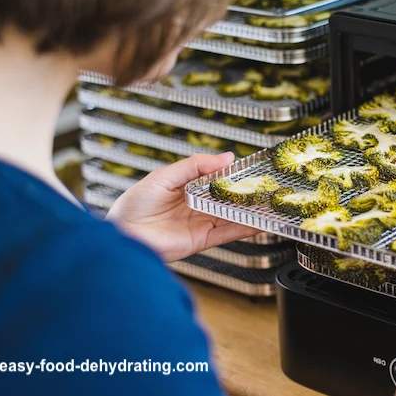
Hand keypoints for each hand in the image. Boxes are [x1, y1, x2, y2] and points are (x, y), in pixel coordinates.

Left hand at [106, 152, 258, 261]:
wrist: (123, 234)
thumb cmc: (134, 204)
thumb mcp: (165, 176)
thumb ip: (195, 165)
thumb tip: (226, 157)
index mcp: (189, 187)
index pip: (218, 179)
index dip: (235, 175)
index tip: (254, 169)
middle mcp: (198, 205)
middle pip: (230, 198)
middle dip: (248, 194)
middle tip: (269, 187)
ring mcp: (201, 222)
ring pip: (234, 216)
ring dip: (252, 211)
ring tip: (272, 204)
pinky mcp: (203, 239)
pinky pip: (229, 233)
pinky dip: (246, 229)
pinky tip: (261, 222)